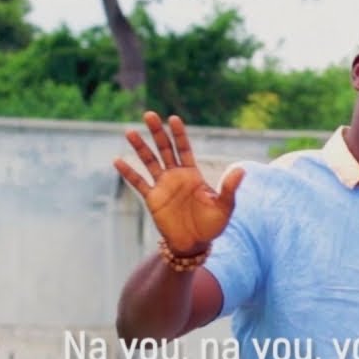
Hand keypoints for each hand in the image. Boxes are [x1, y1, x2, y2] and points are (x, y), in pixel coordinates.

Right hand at [114, 111, 244, 255]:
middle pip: (165, 149)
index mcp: (193, 174)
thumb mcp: (224, 206)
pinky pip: (138, 183)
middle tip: (149, 114)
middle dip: (157, 132)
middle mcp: (176, 176)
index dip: (179, 134)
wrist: (194, 244)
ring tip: (130, 132)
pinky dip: (128, 172)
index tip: (174, 118)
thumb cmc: (212, 225)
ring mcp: (163, 186)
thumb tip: (241, 170)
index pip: (184, 148)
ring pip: (149, 161)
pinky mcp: (152, 199)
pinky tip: (118, 160)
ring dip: (140, 147)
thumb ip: (230, 188)